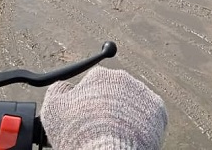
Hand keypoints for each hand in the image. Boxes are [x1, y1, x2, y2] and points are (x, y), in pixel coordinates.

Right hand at [41, 67, 166, 149]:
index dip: (87, 103)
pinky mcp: (158, 111)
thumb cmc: (82, 133)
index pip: (92, 84)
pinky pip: (149, 115)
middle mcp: (122, 79)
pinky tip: (130, 135)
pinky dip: (142, 124)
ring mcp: (142, 93)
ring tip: (115, 133)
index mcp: (99, 76)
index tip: (86, 116)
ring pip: (132, 102)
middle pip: (114, 91)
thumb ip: (58, 90)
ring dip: (125, 113)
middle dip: (108, 105)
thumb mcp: (53, 109)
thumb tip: (62, 87)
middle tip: (100, 126)